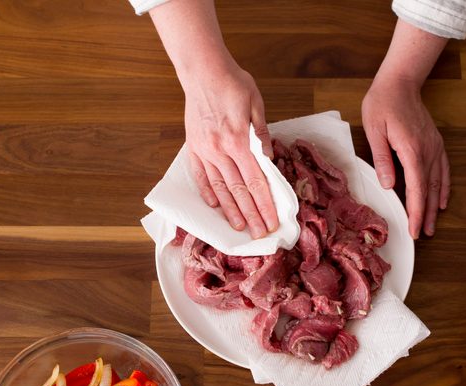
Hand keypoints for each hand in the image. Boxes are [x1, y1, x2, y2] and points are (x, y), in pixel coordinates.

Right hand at [183, 60, 277, 238]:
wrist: (203, 70)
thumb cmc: (233, 83)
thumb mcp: (256, 104)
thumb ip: (261, 134)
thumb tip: (269, 160)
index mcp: (238, 141)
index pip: (256, 181)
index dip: (265, 204)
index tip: (273, 221)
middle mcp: (219, 150)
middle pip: (239, 190)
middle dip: (252, 215)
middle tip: (261, 234)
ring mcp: (204, 150)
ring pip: (219, 188)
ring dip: (231, 210)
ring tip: (240, 228)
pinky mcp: (193, 147)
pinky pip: (200, 175)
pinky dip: (207, 192)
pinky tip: (215, 207)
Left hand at [362, 72, 449, 238]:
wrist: (400, 82)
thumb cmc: (382, 104)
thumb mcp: (374, 130)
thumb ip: (382, 159)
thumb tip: (389, 185)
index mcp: (412, 150)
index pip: (416, 189)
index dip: (416, 212)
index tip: (414, 230)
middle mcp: (428, 151)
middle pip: (429, 190)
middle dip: (426, 214)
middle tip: (422, 234)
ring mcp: (434, 147)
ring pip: (438, 182)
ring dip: (436, 205)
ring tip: (432, 225)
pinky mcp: (435, 143)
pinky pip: (444, 169)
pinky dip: (444, 187)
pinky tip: (443, 200)